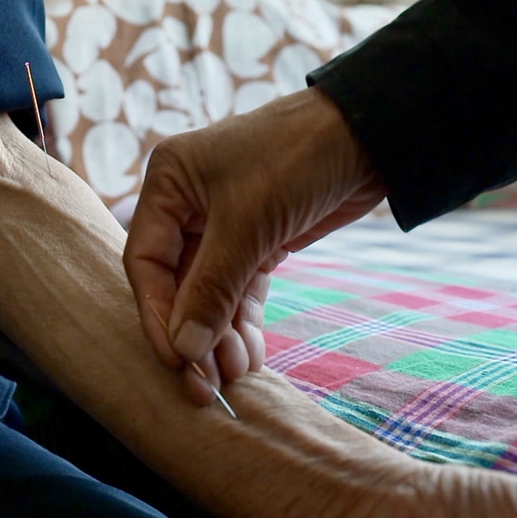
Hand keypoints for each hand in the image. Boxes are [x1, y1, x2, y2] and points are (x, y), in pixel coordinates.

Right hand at [124, 87, 387, 403]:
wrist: (372, 134)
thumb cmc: (296, 159)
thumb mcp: (247, 224)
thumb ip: (211, 290)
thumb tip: (184, 350)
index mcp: (167, 184)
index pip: (145, 262)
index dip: (157, 315)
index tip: (176, 359)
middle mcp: (187, 204)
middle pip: (176, 283)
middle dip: (193, 332)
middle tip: (205, 384)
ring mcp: (224, 223)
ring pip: (210, 291)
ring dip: (221, 333)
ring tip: (236, 373)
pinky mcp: (259, 237)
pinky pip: (240, 286)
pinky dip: (243, 319)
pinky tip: (250, 353)